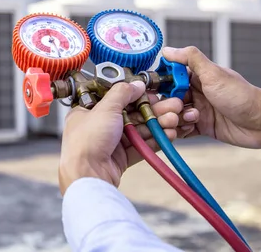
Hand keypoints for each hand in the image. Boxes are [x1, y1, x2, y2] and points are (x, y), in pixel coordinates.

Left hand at [58, 81, 184, 193]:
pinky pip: (139, 146)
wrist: (87, 175)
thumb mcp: (105, 108)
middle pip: (130, 114)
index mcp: (87, 111)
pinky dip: (153, 141)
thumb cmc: (87, 141)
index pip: (115, 98)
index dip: (135, 95)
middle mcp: (98, 126)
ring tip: (173, 120)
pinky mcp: (119, 159)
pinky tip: (168, 135)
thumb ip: (122, 93)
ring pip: (137, 130)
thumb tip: (136, 85)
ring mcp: (109, 143)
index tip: (152, 94)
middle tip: (172, 106)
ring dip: (156, 124)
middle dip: (153, 111)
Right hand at [163, 46, 260, 148]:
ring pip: (172, 116)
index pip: (168, 79)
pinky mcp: (202, 127)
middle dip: (166, 106)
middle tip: (177, 109)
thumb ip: (190, 59)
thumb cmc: (241, 96)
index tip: (154, 92)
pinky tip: (189, 130)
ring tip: (190, 119)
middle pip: (167, 99)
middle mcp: (194, 93)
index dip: (159, 86)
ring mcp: (197, 110)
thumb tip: (167, 49)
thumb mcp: (214, 73)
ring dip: (174, 120)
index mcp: (195, 77)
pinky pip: (181, 130)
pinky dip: (180, 131)